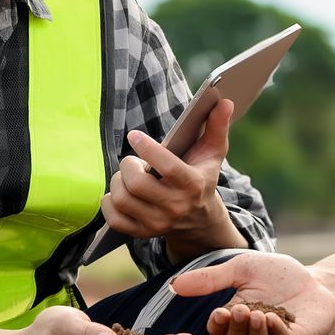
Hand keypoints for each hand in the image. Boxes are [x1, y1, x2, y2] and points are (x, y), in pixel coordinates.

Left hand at [101, 100, 236, 246]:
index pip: (166, 167)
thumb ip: (217, 126)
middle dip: (128, 165)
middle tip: (134, 162)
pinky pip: (114, 218)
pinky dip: (109, 202)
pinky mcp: (142, 232)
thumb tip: (224, 101)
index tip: (135, 135)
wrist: (199, 219)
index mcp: (192, 185)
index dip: (147, 148)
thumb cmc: (202, 176)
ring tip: (129, 176)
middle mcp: (175, 207)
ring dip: (118, 181)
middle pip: (136, 184)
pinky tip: (120, 192)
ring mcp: (158, 223)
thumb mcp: (213, 153)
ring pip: (122, 198)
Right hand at [169, 251, 334, 334]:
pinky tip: (273, 318)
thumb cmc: (275, 274)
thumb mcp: (241, 269)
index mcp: (234, 319)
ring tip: (258, 314)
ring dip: (254, 333)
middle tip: (239, 310)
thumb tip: (174, 285)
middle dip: (235, 328)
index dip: (217, 325)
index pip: (218, 330)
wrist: (314, 279)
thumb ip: (210, 279)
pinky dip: (275, 333)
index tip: (218, 312)